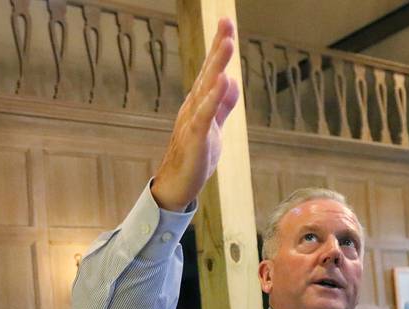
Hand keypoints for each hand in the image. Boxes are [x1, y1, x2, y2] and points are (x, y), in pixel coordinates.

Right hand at [151, 17, 240, 211]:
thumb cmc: (194, 156)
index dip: (219, 48)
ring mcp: (192, 121)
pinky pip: (205, 115)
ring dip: (217, 66)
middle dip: (218, 47)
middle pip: (208, 72)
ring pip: (206, 89)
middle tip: (226, 22)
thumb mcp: (214, 126)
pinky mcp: (195, 138)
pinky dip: (214, 98)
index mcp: (199, 103)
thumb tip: (232, 81)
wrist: (176, 185)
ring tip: (227, 43)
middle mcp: (193, 106)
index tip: (227, 23)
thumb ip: (223, 105)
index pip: (211, 71)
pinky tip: (224, 81)